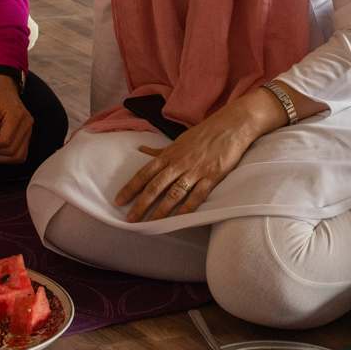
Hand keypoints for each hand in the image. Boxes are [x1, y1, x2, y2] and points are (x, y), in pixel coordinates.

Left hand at [0, 74, 33, 163]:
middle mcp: (27, 124)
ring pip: (19, 156)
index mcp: (17, 116)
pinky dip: (9, 156)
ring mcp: (29, 131)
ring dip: (3, 158)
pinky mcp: (28, 135)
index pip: (6, 141)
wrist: (5, 89)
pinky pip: (21, 154)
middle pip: (13, 151)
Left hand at [115, 110, 257, 221]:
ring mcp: (195, 170)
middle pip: (155, 186)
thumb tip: (141, 150)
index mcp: (169, 154)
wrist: (231, 126)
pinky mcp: (212, 176)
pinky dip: (188, 208)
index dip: (131, 188)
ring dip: (160, 210)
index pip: (144, 173)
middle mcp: (179, 163)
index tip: (119, 200)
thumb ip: (160, 150)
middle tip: (129, 219)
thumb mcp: (178, 140)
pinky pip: (197, 195)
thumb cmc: (204, 133)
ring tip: (150, 224)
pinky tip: (179, 219)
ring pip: (174, 193)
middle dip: (141, 204)